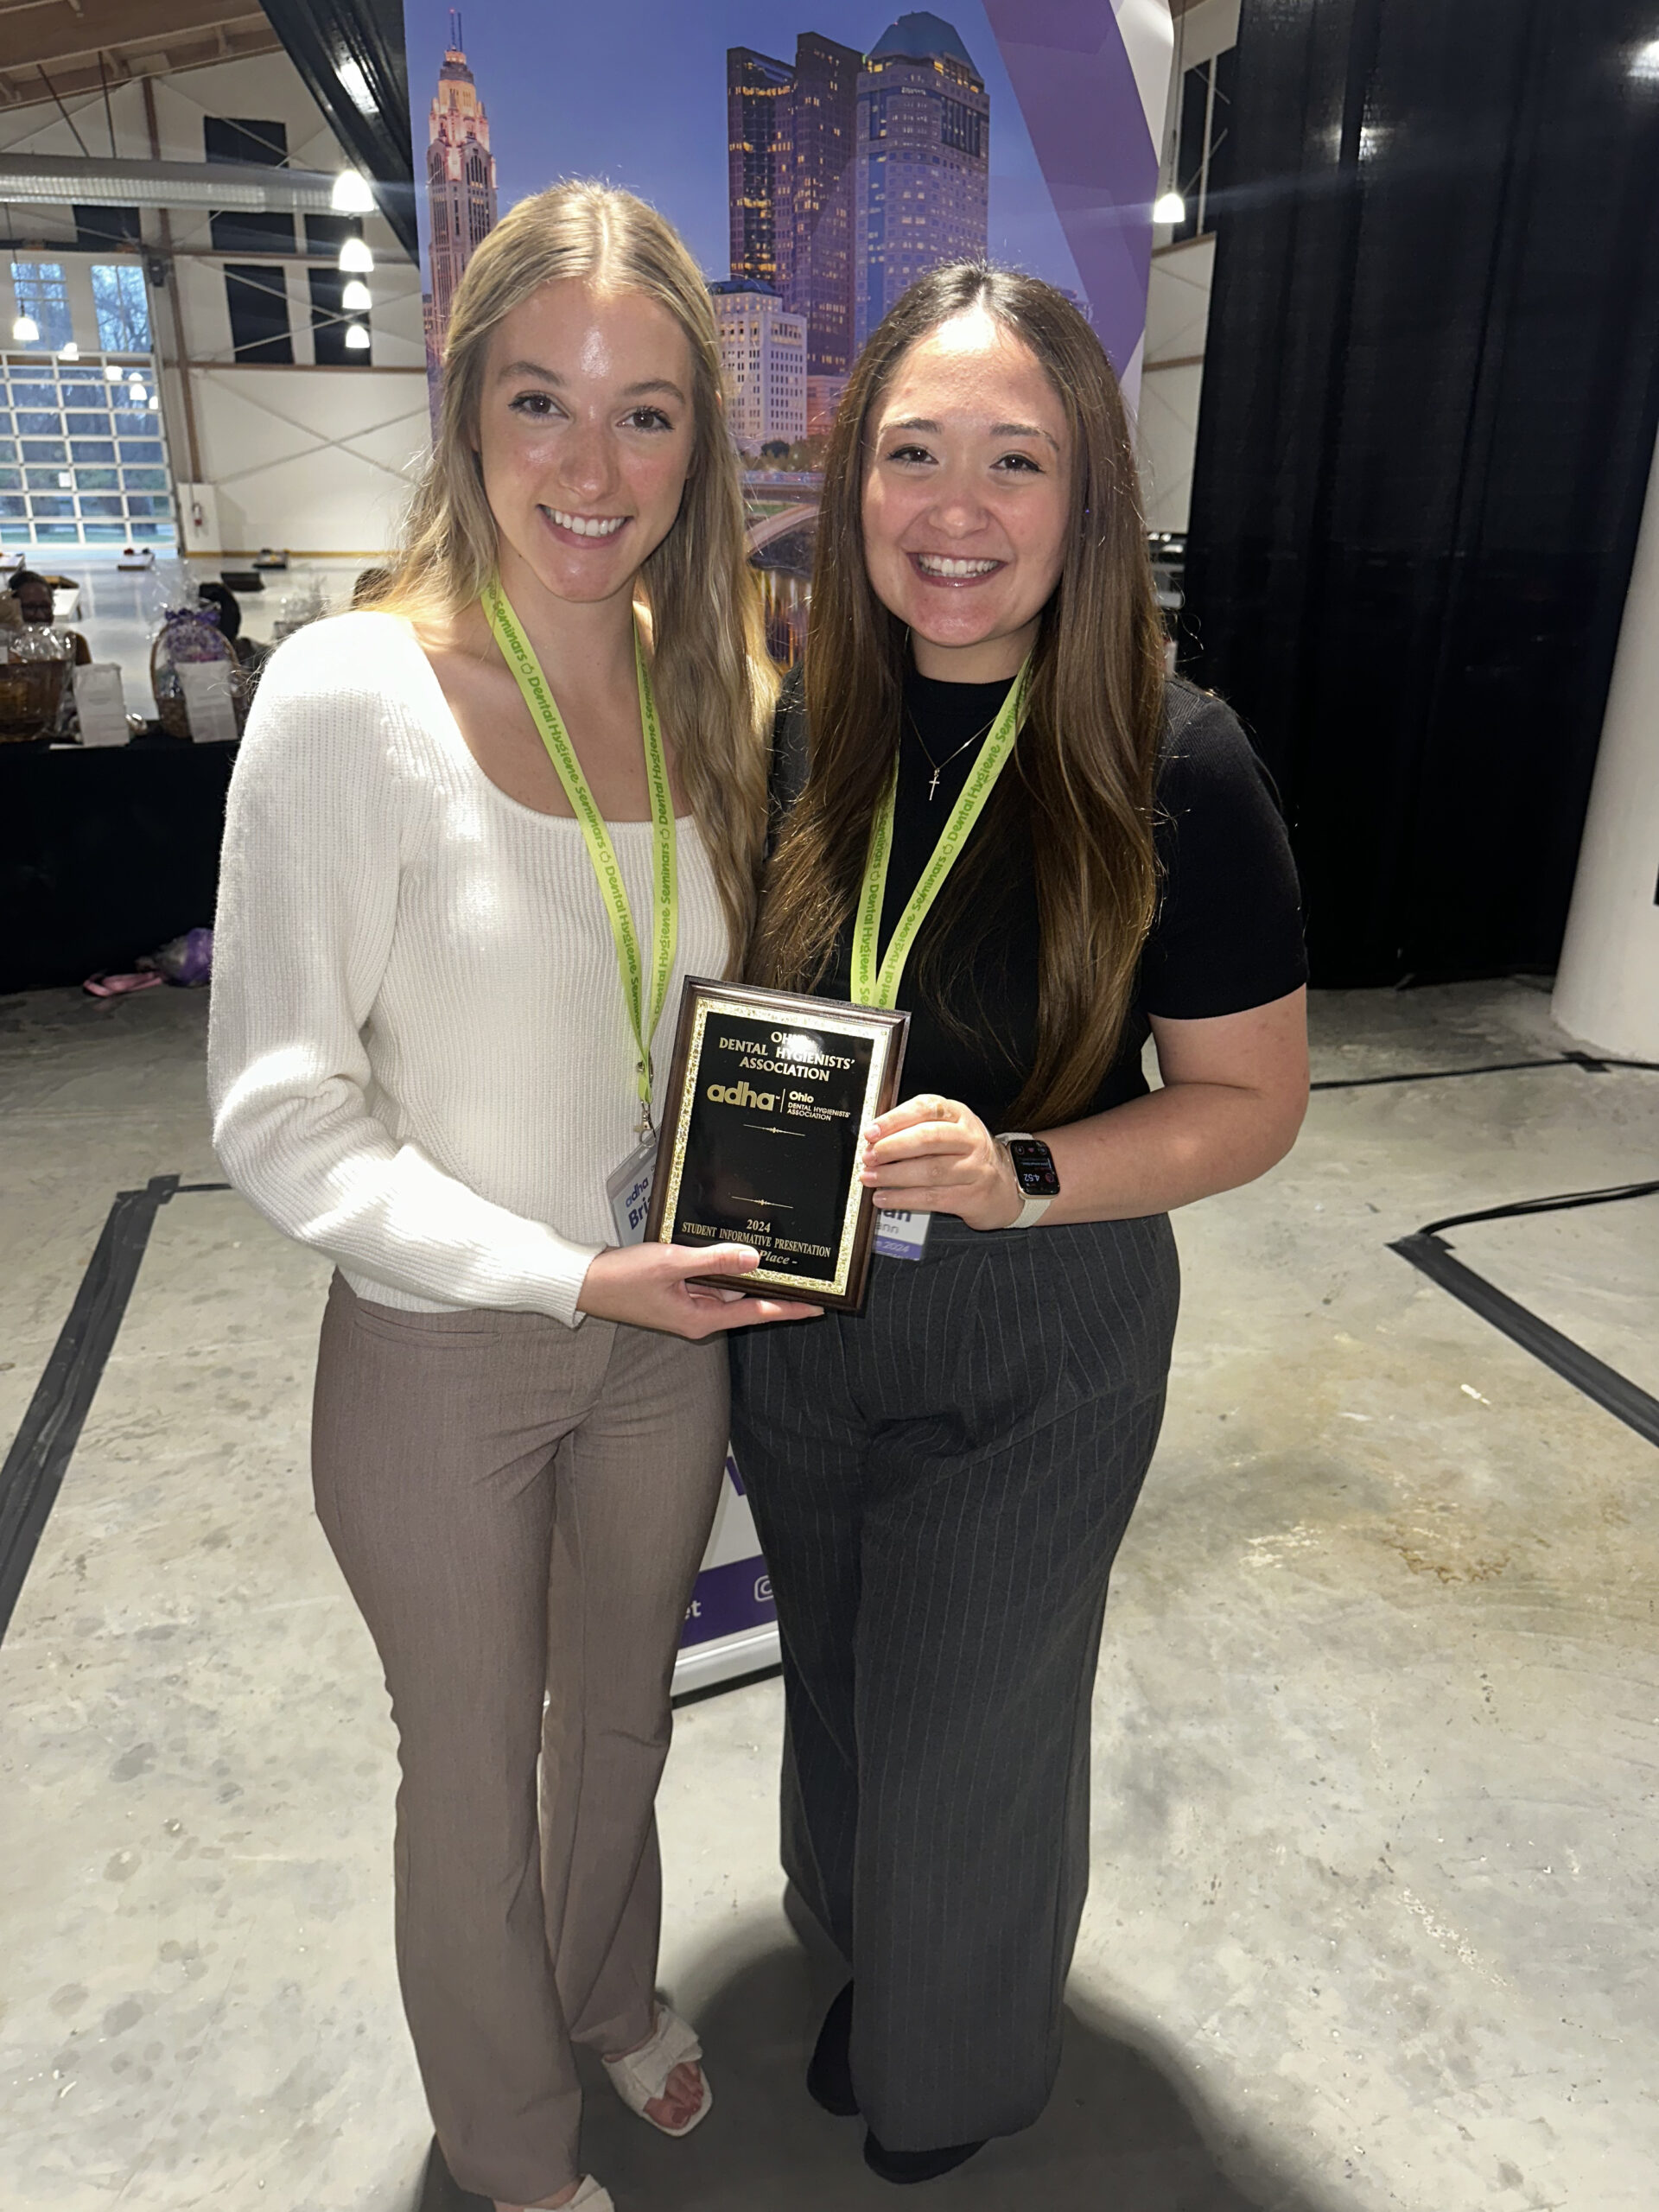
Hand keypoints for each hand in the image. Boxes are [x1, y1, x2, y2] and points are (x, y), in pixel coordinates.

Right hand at [577, 1240, 821, 1336]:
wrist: (585, 1282)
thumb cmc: (622, 1278)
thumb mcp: (672, 1263)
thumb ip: (714, 1260)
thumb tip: (753, 1259)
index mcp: (701, 1319)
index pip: (756, 1314)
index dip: (789, 1309)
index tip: (818, 1307)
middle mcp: (699, 1317)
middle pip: (744, 1299)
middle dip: (769, 1283)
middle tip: (802, 1267)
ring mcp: (688, 1306)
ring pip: (726, 1287)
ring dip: (741, 1270)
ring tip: (768, 1249)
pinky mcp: (679, 1293)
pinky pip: (708, 1280)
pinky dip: (720, 1266)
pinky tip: (731, 1249)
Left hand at [859, 1094, 1022, 1231]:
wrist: (1005, 1184)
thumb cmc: (967, 1154)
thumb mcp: (949, 1129)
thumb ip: (915, 1127)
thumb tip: (874, 1137)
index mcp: (959, 1115)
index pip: (926, 1109)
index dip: (895, 1120)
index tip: (871, 1132)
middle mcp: (969, 1138)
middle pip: (928, 1139)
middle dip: (892, 1148)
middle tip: (869, 1156)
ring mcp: (974, 1168)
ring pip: (930, 1170)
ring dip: (894, 1175)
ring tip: (871, 1178)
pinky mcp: (971, 1196)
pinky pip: (932, 1197)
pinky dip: (904, 1198)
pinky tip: (885, 1198)